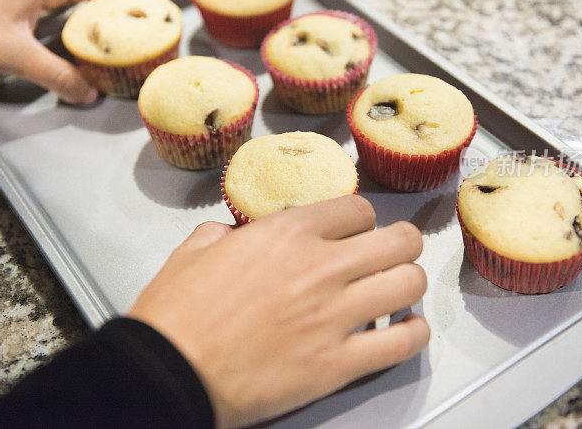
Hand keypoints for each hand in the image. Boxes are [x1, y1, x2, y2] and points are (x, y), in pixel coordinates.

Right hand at [128, 195, 429, 427]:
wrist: (169, 372)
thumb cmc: (176, 317)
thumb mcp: (193, 251)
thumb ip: (223, 234)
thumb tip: (232, 236)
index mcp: (286, 234)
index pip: (357, 210)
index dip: (361, 220)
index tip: (358, 231)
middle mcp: (320, 267)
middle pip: (398, 241)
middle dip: (400, 244)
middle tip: (392, 254)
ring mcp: (334, 316)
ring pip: (409, 284)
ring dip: (408, 283)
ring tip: (397, 290)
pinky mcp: (338, 365)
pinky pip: (401, 343)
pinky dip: (412, 333)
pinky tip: (405, 329)